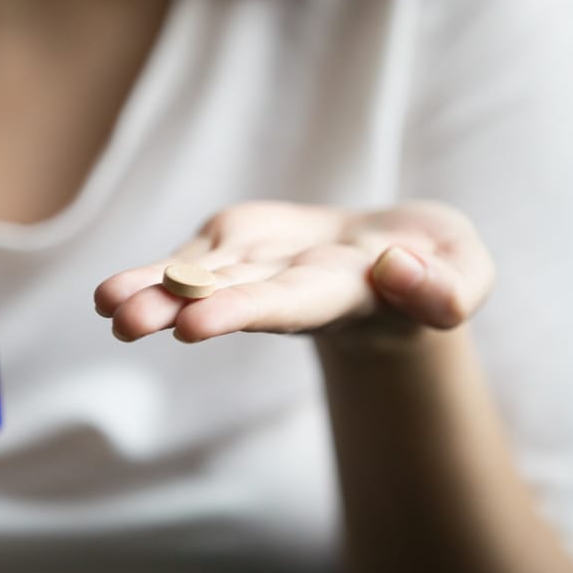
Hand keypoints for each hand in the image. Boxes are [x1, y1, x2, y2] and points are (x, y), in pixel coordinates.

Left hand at [94, 200, 493, 345]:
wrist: (394, 258)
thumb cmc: (435, 266)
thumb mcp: (465, 273)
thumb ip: (447, 288)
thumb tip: (394, 268)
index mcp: (343, 296)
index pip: (289, 304)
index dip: (243, 310)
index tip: (195, 325)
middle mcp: (288, 288)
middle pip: (229, 297)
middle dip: (180, 306)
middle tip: (128, 322)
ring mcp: (259, 267)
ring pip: (200, 279)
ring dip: (152, 292)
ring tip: (106, 306)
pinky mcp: (240, 246)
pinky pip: (196, 258)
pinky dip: (155, 271)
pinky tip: (111, 291)